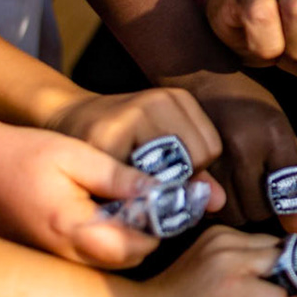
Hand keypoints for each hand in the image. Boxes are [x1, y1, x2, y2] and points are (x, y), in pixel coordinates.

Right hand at [0, 123, 162, 269]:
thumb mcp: (74, 155)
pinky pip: (91, 259)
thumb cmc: (21, 155)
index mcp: (73, 231)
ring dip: (128, 239)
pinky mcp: (49, 260)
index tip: (168, 198)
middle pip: (128, 260)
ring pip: (111, 263)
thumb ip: (119, 176)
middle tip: (153, 198)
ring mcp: (55, 263)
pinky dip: (106, 241)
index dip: (158, 224)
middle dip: (147, 234)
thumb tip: (163, 190)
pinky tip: (105, 211)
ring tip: (130, 202)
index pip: (136, 247)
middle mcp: (65, 257)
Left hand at [44, 86, 225, 209]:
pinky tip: (173, 154)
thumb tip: (218, 203)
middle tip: (163, 181)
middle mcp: (151, 104)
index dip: (176, 189)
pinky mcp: (179, 94)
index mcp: (124, 127)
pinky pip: (208, 132)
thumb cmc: (88, 157)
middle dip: (190, 174)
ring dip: (195, 163)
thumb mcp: (111, 184)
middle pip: (204, 153)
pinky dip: (197, 149)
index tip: (156, 195)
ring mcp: (169, 95)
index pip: (180, 168)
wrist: (77, 116)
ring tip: (167, 168)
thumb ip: (157, 197)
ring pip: (210, 143)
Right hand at [127, 226, 292, 296]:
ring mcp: (230, 261)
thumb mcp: (212, 276)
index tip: (250, 295)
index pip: (272, 245)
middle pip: (285, 254)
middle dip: (279, 282)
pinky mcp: (234, 287)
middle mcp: (227, 241)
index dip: (271, 272)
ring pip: (287, 275)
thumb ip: (243, 271)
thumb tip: (290, 284)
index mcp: (221, 235)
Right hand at [177, 71, 296, 232]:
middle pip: (258, 209)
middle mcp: (243, 149)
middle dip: (265, 212)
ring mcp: (215, 159)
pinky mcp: (194, 166)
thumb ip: (290, 166)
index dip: (294, 213)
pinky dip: (221, 206)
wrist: (206, 80)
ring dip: (242, 212)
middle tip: (265, 200)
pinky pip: (211, 205)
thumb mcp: (280, 125)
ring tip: (245, 195)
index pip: (288, 188)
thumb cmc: (250, 102)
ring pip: (234, 212)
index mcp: (272, 135)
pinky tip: (226, 193)